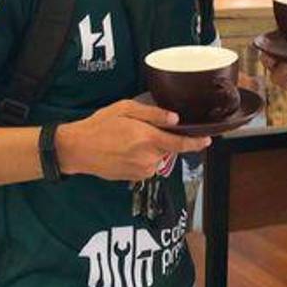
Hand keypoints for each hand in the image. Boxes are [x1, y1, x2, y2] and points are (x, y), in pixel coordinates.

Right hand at [56, 100, 210, 181]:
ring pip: (158, 157)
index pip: (180, 144)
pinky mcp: (134, 178)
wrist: (77, 149)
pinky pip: (147, 165)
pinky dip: (143, 157)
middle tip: (141, 129)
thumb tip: (175, 119)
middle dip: (163, 139)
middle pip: (168, 149)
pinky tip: (126, 149)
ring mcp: (141, 170)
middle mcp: (148, 158)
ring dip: (152, 148)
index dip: (196, 143)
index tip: (208, 140)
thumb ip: (153, 114)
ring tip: (129, 138)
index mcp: (148, 139)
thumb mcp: (125, 109)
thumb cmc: (100, 125)